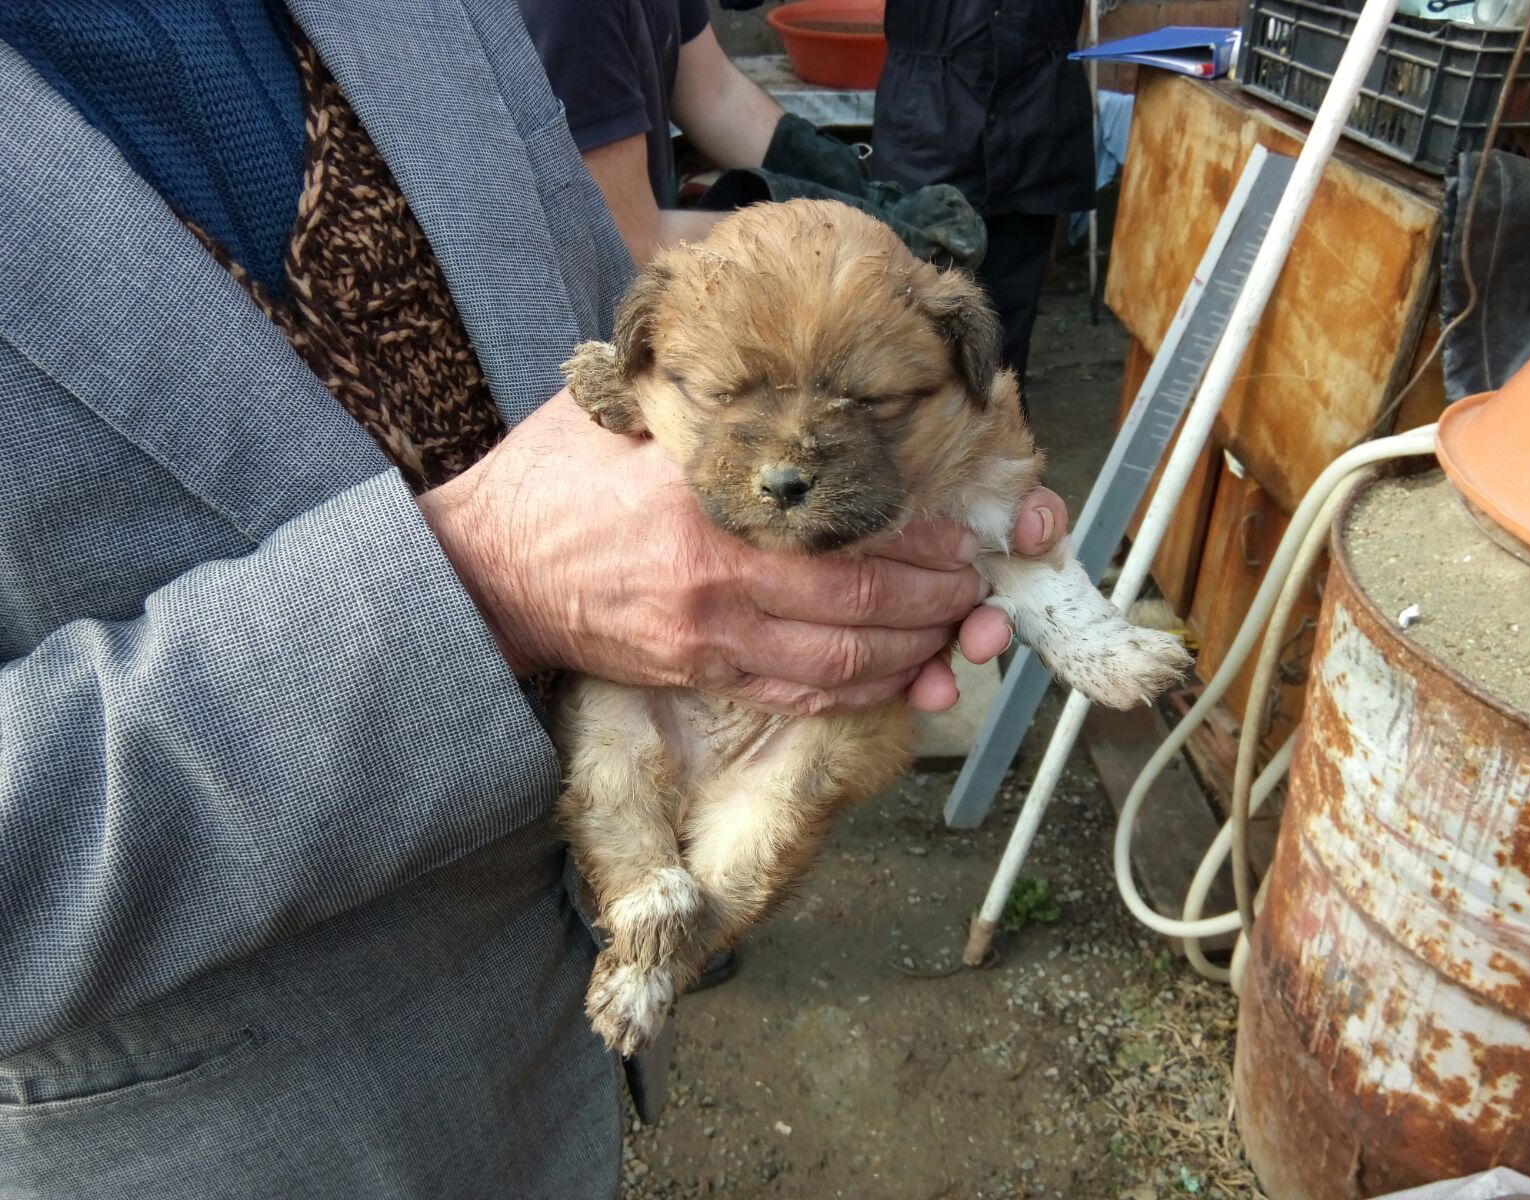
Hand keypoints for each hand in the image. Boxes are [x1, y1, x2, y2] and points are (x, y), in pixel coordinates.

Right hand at [420, 391, 1066, 715]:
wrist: (485, 570)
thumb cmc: (552, 480)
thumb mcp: (628, 416)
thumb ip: (705, 404)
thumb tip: (771, 370)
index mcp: (709, 506)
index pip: (844, 534)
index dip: (918, 544)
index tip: (959, 537)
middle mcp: (718, 582)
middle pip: (860, 606)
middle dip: (934, 604)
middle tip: (973, 591)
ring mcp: (708, 639)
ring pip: (839, 664)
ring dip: (909, 654)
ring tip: (949, 635)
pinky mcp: (695, 674)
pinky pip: (795, 696)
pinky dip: (855, 693)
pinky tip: (891, 676)